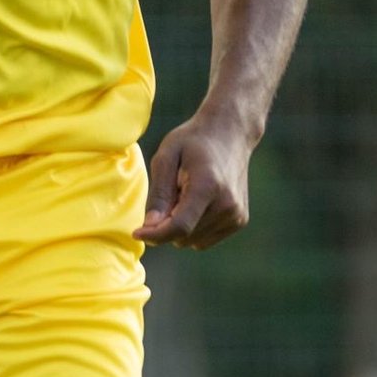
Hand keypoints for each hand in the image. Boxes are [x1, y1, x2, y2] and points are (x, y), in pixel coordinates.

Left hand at [134, 114, 254, 249]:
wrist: (230, 133)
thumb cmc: (193, 141)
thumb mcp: (166, 157)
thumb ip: (159, 193)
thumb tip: (150, 227)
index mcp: (208, 186)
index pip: (179, 227)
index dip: (155, 235)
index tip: (137, 233)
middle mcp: (227, 205)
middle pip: (183, 237)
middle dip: (167, 224)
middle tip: (171, 193)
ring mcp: (236, 215)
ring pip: (192, 242)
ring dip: (181, 227)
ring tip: (186, 195)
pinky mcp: (239, 221)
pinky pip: (204, 240)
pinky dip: (194, 228)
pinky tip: (197, 203)